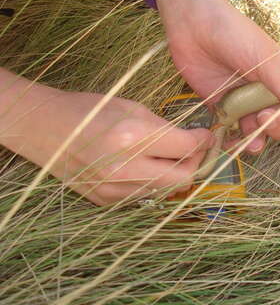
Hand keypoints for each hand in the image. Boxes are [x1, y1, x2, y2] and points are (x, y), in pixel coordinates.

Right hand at [0, 71, 212, 205]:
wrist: (45, 128)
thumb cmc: (90, 110)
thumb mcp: (132, 107)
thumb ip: (164, 127)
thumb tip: (192, 140)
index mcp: (132, 137)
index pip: (187, 148)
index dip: (204, 141)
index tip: (207, 136)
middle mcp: (125, 168)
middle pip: (184, 178)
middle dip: (196, 163)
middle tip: (195, 150)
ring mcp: (114, 189)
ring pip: (166, 190)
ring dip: (174, 174)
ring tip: (168, 157)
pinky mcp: (106, 200)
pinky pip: (144, 196)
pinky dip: (153, 183)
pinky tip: (145, 167)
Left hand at [155, 0, 279, 153]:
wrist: (194, 23)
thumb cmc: (235, 34)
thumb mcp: (265, 61)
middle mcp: (264, 92)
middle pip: (279, 123)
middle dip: (275, 127)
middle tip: (261, 116)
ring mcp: (242, 100)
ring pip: (256, 131)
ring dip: (255, 140)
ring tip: (248, 140)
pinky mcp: (220, 105)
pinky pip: (230, 130)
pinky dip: (232, 140)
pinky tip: (230, 142)